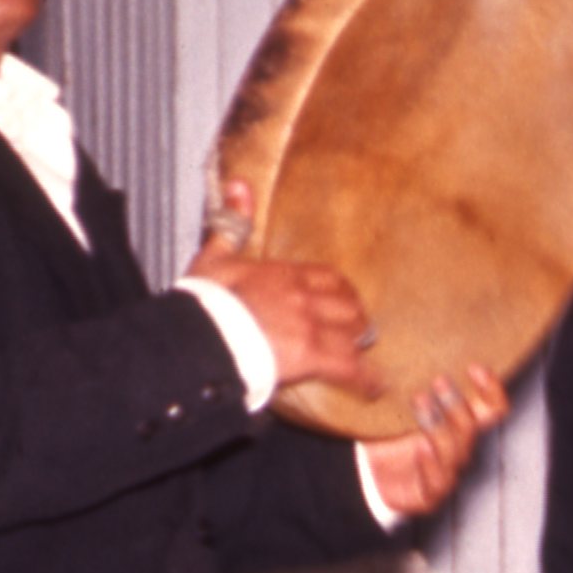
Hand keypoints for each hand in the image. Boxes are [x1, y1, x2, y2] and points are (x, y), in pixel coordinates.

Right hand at [186, 179, 380, 396]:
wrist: (199, 335)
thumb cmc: (202, 300)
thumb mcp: (215, 255)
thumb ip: (232, 222)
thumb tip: (240, 184)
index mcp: (285, 274)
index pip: (328, 278)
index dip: (338, 292)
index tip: (340, 300)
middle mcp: (305, 297)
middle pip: (348, 306)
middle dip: (352, 318)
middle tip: (353, 330)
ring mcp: (312, 326)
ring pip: (353, 334)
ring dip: (357, 345)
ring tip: (359, 355)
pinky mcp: (313, 355)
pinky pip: (352, 368)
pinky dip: (366, 379)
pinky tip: (374, 387)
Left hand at [361, 368, 505, 518]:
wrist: (362, 476)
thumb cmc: (383, 435)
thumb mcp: (395, 400)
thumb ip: (408, 375)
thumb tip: (406, 329)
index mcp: (459, 425)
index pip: (494, 409)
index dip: (492, 389)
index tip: (475, 366)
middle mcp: (457, 448)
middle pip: (474, 428)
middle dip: (458, 404)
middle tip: (436, 382)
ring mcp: (445, 473)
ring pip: (458, 451)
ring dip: (440, 426)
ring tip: (418, 404)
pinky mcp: (427, 495)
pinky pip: (438, 483)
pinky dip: (431, 464)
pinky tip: (419, 447)